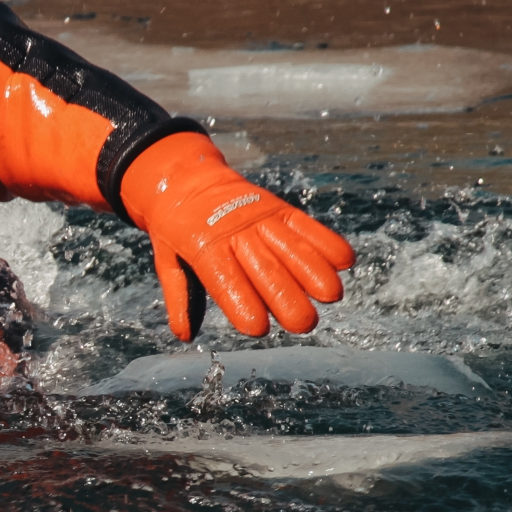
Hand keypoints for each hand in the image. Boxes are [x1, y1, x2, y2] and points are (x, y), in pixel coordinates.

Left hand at [120, 131, 355, 339]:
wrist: (185, 177)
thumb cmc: (175, 226)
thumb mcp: (166, 258)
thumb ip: (178, 296)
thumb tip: (185, 335)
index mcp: (202, 247)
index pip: (224, 279)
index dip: (242, 302)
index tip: (258, 328)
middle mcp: (234, 231)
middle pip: (263, 267)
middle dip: (285, 296)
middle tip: (304, 324)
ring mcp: (259, 217)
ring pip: (289, 245)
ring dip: (313, 270)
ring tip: (331, 296)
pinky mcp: (277, 208)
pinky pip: (304, 225)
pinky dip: (325, 241)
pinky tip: (344, 261)